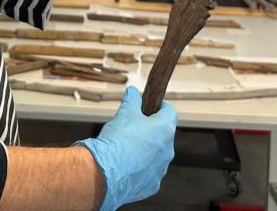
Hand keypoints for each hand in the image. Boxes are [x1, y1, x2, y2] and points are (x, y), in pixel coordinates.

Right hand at [74, 87, 176, 210]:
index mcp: (164, 129)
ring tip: (126, 147)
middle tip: (133, 126)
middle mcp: (168, 150)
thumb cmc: (118, 140)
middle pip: (163, 134)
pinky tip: (125, 165)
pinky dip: (140, 168)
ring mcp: (161, 169)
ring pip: (157, 155)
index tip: (149, 105)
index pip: (170, 112)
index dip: (159, 106)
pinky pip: (149, 172)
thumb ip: (131, 100)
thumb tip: (133, 91)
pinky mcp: (152, 185)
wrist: (106, 173)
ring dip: (146, 149)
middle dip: (150, 129)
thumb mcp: (124, 113)